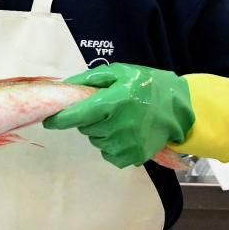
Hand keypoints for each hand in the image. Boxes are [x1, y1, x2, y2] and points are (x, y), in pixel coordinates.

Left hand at [42, 63, 192, 167]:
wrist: (179, 107)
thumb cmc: (146, 85)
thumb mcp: (119, 72)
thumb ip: (91, 78)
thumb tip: (66, 85)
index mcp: (112, 103)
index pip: (76, 116)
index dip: (59, 119)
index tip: (49, 121)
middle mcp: (118, 126)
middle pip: (85, 128)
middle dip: (88, 119)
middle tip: (104, 109)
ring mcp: (126, 144)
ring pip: (96, 141)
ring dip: (100, 132)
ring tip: (118, 120)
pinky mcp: (134, 157)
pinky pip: (109, 154)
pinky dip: (111, 145)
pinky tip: (123, 133)